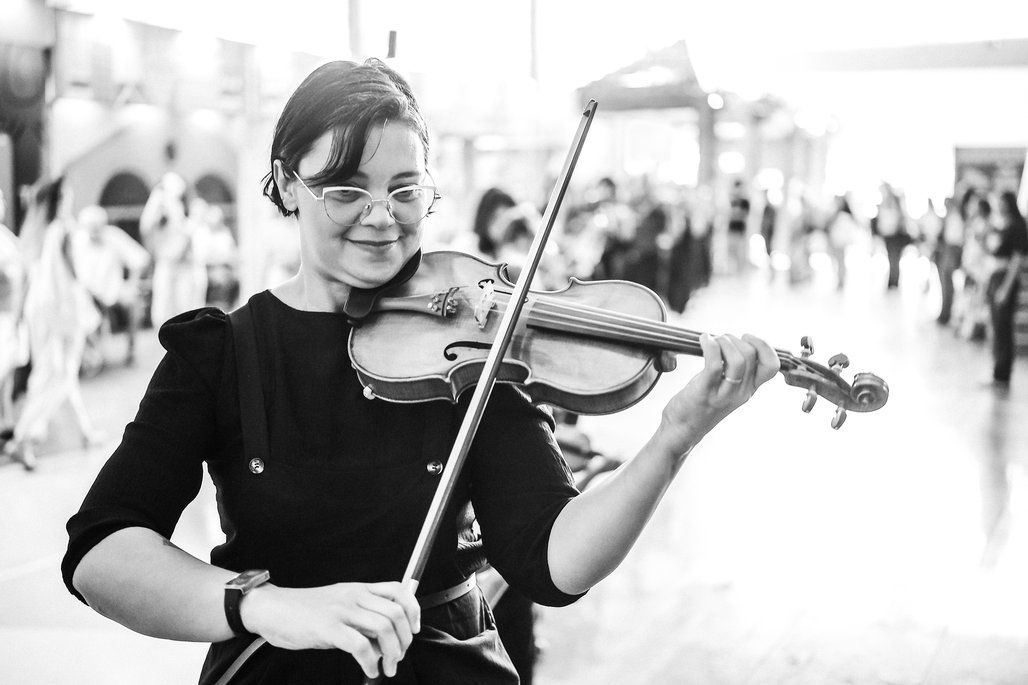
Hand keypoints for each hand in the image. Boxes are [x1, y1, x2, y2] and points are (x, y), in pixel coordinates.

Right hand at [241, 581, 419, 678]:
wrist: (272, 609)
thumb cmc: (304, 612)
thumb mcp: (339, 607)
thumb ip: (362, 620)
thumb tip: (382, 646)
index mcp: (359, 589)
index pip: (399, 590)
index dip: (414, 610)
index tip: (414, 630)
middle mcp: (354, 596)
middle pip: (396, 612)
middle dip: (405, 639)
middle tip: (398, 657)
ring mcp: (341, 611)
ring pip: (383, 627)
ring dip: (392, 653)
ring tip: (386, 668)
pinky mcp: (328, 628)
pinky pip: (360, 645)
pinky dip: (370, 662)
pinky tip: (368, 669)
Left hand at [656, 333, 779, 459]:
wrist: (683, 430)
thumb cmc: (702, 403)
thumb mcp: (727, 387)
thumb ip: (737, 370)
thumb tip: (736, 342)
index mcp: (749, 389)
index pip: (772, 366)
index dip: (764, 346)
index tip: (747, 338)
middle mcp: (741, 392)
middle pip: (751, 355)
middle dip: (735, 339)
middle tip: (720, 340)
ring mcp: (724, 394)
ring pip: (738, 360)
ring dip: (724, 341)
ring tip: (712, 341)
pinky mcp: (705, 392)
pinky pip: (714, 363)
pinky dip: (710, 346)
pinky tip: (703, 340)